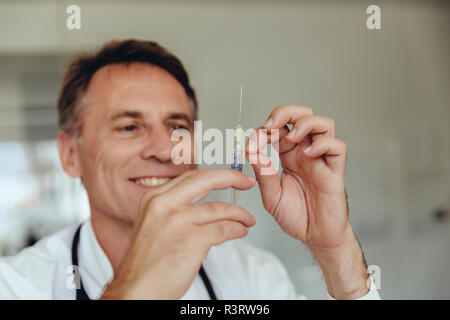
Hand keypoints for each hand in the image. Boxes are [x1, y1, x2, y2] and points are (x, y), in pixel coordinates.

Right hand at [101, 169, 255, 298]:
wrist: (136, 290)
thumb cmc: (146, 263)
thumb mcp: (152, 224)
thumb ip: (172, 209)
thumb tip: (202, 203)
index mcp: (154, 198)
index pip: (189, 177)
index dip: (213, 175)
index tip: (228, 176)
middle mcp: (164, 204)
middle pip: (206, 180)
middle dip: (231, 177)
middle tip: (246, 181)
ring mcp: (178, 220)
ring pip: (220, 208)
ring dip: (239, 214)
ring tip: (247, 220)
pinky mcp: (192, 239)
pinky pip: (224, 229)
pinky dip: (237, 229)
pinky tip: (240, 231)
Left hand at [247, 105, 368, 298]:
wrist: (314, 237)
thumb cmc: (296, 217)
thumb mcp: (271, 196)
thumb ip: (263, 174)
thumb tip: (252, 152)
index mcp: (288, 156)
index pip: (279, 128)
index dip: (264, 129)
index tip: (253, 143)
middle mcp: (305, 153)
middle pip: (303, 116)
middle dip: (286, 112)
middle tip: (271, 125)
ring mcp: (321, 160)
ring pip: (324, 124)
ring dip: (305, 123)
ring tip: (292, 137)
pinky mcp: (335, 170)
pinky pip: (337, 147)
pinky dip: (323, 144)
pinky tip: (309, 154)